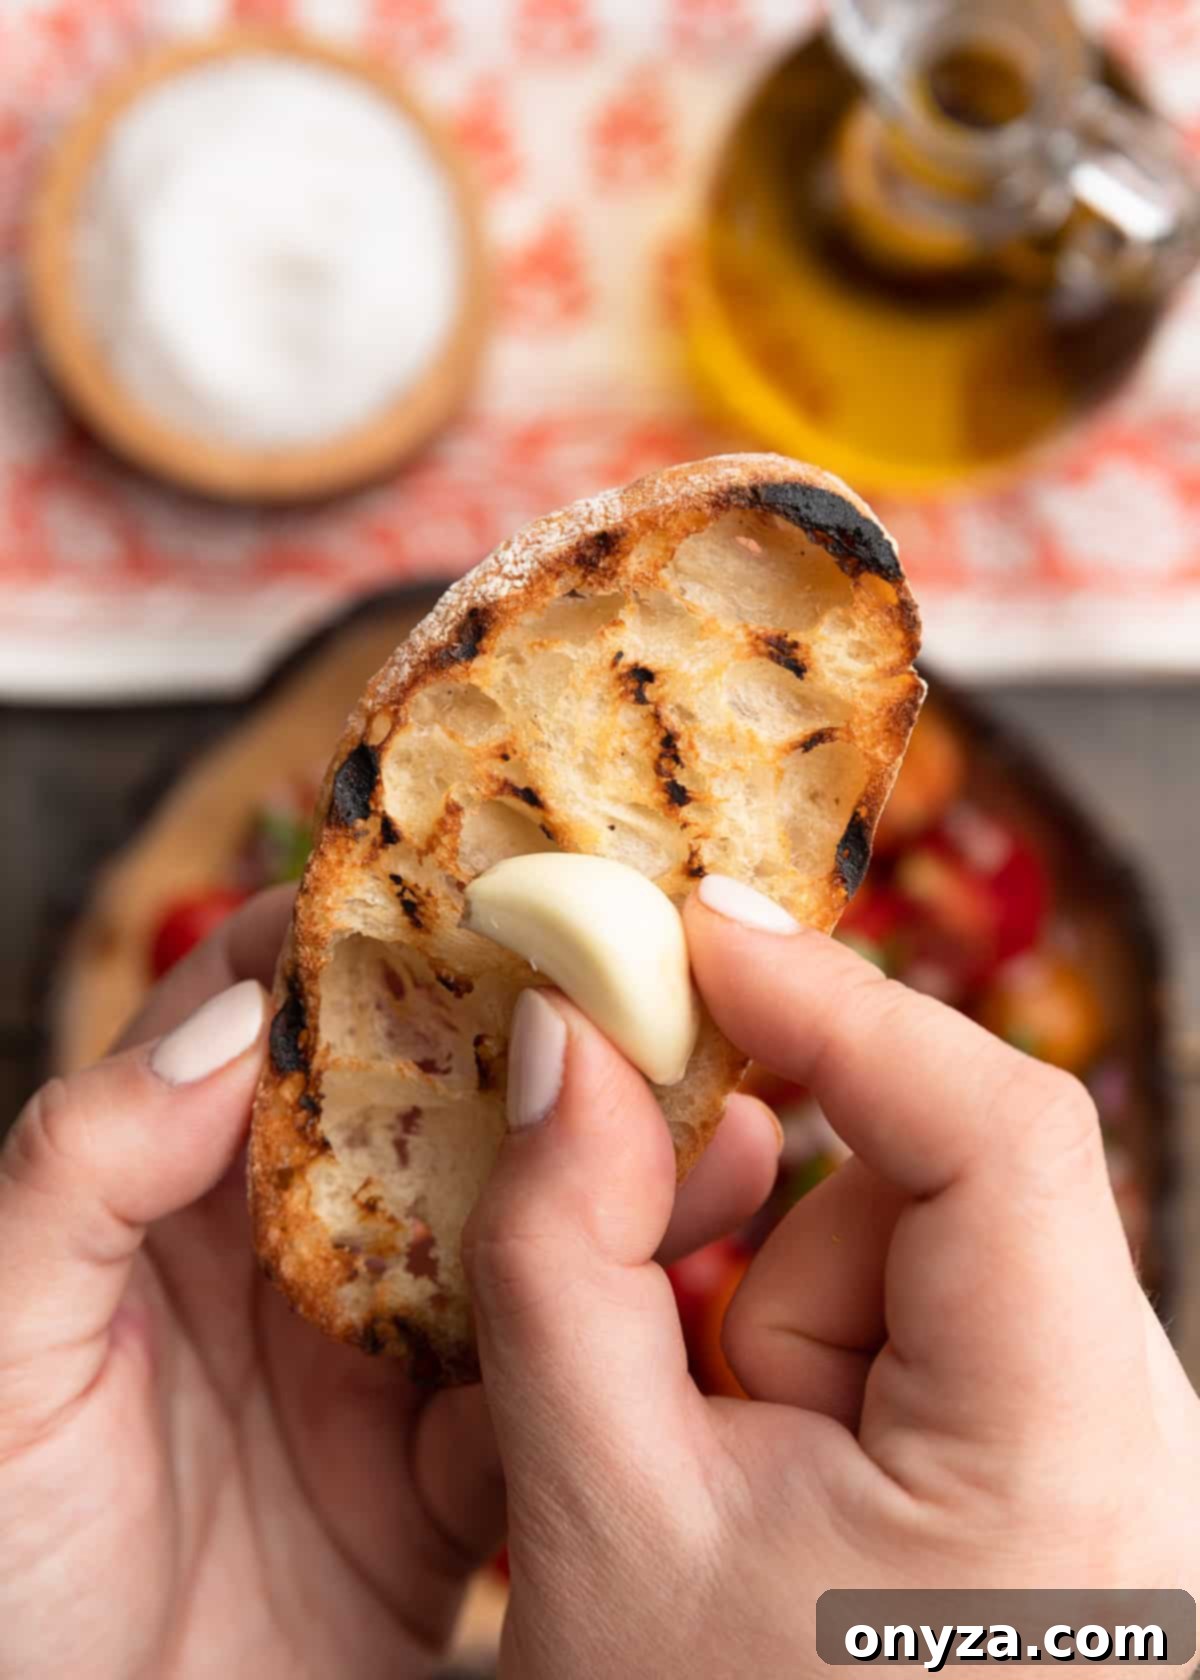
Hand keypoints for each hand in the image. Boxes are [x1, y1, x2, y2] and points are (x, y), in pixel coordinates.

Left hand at [0, 887, 780, 1679]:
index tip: (461, 872)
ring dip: (608, 1173)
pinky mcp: (439, 1478)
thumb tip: (240, 1018)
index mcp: (164, 1201)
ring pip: (508, 1232)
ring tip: (715, 1121)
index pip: (261, 1020)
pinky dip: (623, 1335)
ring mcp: (371, 1366)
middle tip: (637, 972)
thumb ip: (77, 1174)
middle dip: (524, 1037)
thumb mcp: (3, 1358)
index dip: (351, 935)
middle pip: (420, 1109)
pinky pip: (547, 1385)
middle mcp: (283, 1262)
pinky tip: (693, 1286)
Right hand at [466, 876, 1199, 1679]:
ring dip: (781, 1313)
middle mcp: (1139, 1429)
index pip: (998, 1129)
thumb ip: (560, 1247)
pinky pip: (931, 1304)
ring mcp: (1107, 1435)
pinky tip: (776, 1466)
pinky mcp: (1062, 1442)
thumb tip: (565, 1032)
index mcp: (1064, 1452)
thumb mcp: (595, 1509)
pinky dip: (817, 1344)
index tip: (689, 924)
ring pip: (917, 1244)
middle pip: (938, 1186)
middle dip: (764, 1229)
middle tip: (652, 1306)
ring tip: (722, 1468)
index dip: (839, 1001)